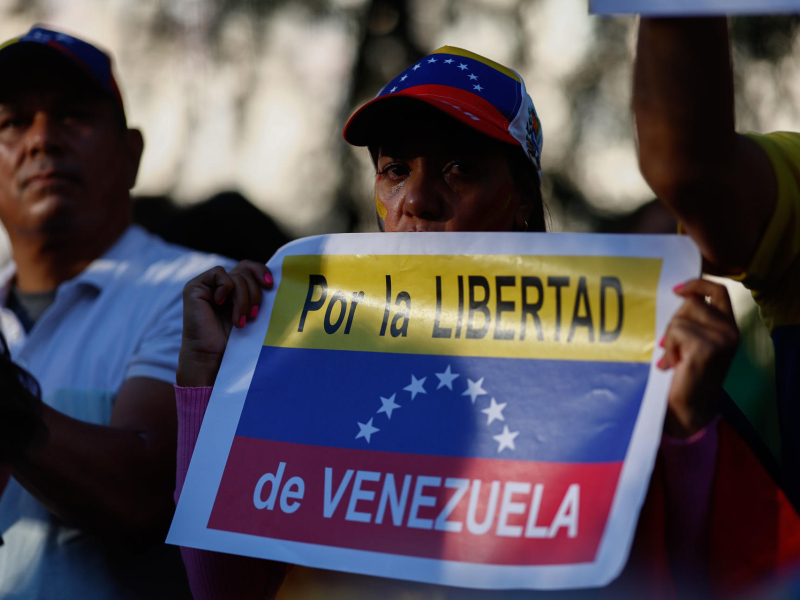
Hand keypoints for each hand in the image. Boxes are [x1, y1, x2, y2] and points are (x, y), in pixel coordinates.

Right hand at [177, 261, 272, 387]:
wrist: (213, 357)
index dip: (261, 271)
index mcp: (235, 288)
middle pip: (246, 270)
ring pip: (236, 276)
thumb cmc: (234, 341)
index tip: (270, 285)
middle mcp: (221, 284)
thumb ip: (257, 293)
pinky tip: (221, 304)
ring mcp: (207, 285)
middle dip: (255, 293)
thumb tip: (274, 277)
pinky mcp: (195, 287)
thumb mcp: (252, 313)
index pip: (249, 267)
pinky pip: (219, 274)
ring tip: (240, 321)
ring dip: (243, 299)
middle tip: (254, 315)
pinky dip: (226, 288)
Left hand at [659, 279, 738, 437]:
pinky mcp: (707, 349)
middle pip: (691, 303)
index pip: (719, 291)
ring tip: (674, 358)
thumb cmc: (685, 372)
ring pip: (680, 319)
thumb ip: (693, 320)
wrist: (688, 407)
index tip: (677, 290)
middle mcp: (730, 331)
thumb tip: (676, 294)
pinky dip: (668, 348)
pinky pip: (676, 332)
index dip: (697, 284)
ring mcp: (722, 340)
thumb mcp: (694, 340)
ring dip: (669, 338)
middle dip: (673, 322)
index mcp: (729, 327)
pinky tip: (673, 365)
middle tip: (671, 346)